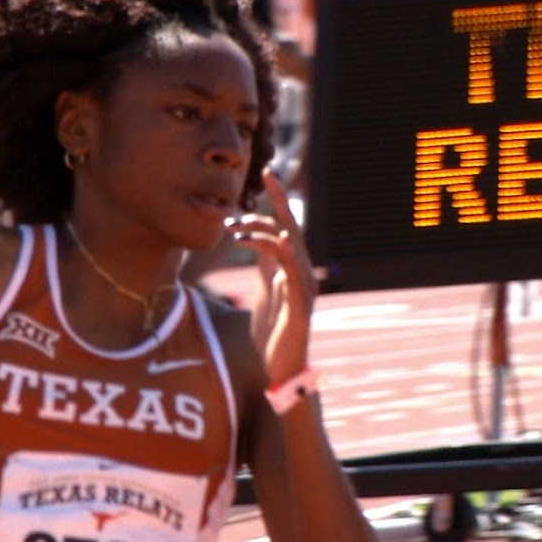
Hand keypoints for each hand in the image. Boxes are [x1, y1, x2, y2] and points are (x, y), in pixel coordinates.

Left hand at [230, 167, 316, 384]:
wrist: (279, 368)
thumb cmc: (273, 331)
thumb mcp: (265, 290)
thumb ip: (264, 265)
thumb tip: (253, 239)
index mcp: (290, 268)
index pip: (283, 225)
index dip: (277, 199)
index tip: (268, 173)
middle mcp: (300, 273)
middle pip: (291, 228)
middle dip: (280, 200)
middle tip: (267, 176)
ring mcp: (303, 288)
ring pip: (290, 248)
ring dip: (266, 232)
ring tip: (238, 229)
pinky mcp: (300, 306)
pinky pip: (297, 276)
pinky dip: (290, 256)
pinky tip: (282, 240)